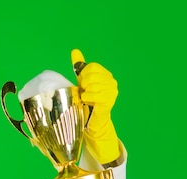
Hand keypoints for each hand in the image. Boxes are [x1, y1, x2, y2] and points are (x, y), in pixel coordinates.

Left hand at [71, 49, 120, 163]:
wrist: (90, 120)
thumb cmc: (86, 99)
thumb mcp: (82, 81)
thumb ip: (80, 66)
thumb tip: (75, 50)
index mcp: (106, 74)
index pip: (91, 67)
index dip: (83, 75)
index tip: (83, 85)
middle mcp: (111, 81)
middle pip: (90, 75)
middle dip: (83, 85)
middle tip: (84, 93)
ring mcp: (112, 91)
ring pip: (91, 85)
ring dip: (84, 93)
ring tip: (86, 99)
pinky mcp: (108, 101)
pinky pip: (92, 95)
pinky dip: (87, 99)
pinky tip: (88, 102)